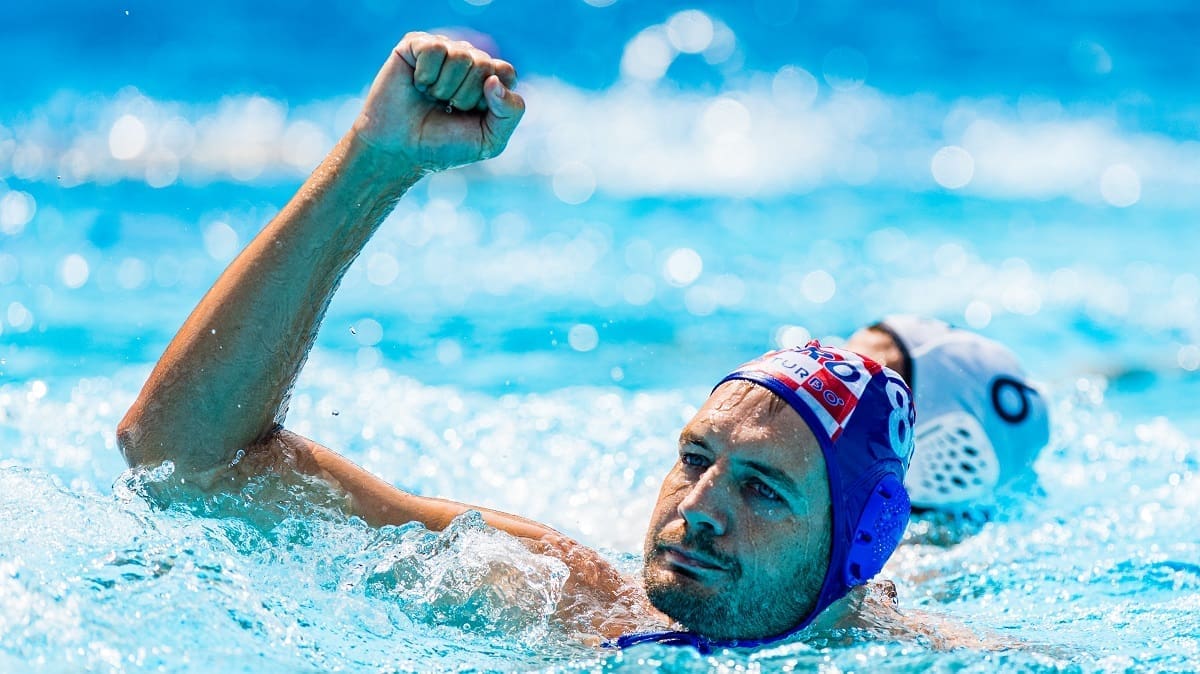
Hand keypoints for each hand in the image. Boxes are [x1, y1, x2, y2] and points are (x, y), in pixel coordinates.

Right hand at [351, 32, 524, 174]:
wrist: (400, 150)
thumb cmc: (445, 146)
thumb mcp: (490, 140)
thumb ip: (511, 112)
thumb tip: (494, 80)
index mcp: (488, 80)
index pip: (506, 72)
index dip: (490, 97)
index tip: (471, 114)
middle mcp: (468, 61)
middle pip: (484, 64)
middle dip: (465, 95)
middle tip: (446, 108)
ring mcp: (443, 50)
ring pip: (461, 55)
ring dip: (444, 87)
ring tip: (431, 97)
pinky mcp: (416, 44)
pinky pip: (435, 48)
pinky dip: (426, 74)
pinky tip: (417, 84)